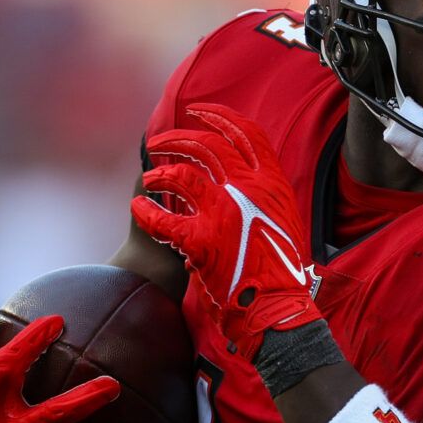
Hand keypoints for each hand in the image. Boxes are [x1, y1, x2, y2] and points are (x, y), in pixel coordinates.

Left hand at [132, 103, 324, 359]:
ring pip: (182, 175)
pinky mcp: (202, 241)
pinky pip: (163, 219)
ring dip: (160, 175)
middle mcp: (249, 190)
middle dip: (179, 139)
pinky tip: (138, 208)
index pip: (247, 134)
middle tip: (160, 143)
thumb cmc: (280, 272)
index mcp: (272, 184)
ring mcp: (225, 213)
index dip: (221, 117)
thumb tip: (241, 179)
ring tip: (150, 181)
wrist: (277, 310)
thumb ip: (263, 196)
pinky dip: (146, 212)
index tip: (200, 112)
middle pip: (208, 146)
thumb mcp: (283, 222)